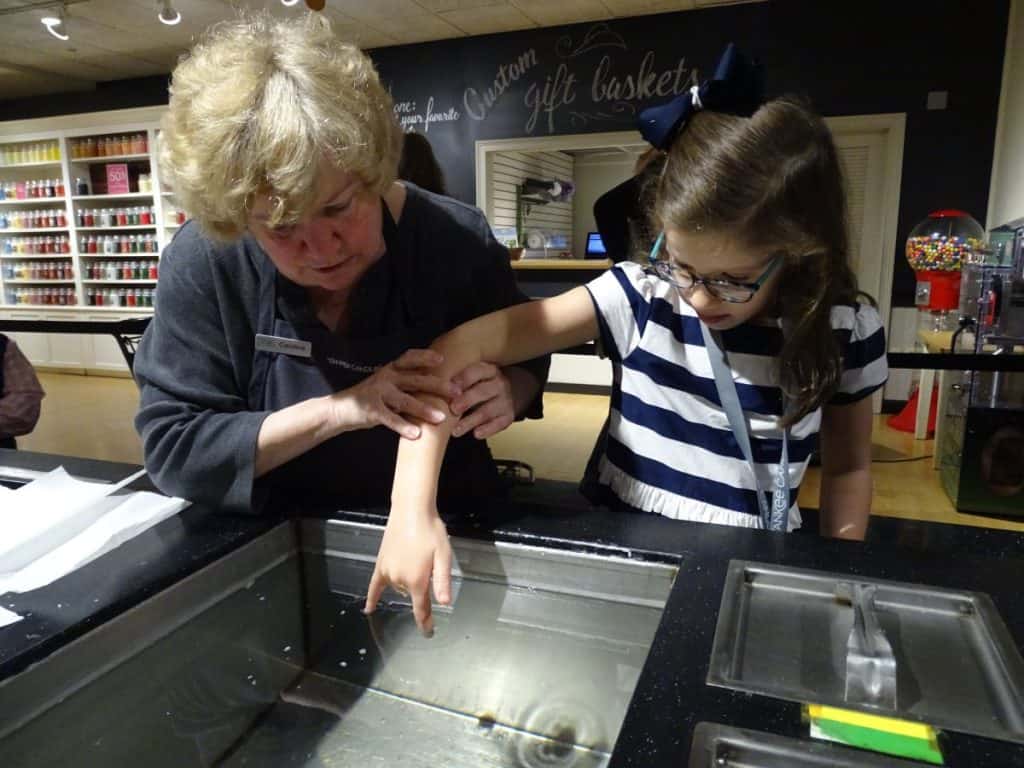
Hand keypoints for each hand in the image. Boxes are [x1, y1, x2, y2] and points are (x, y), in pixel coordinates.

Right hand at [331, 349, 458, 438]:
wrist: (340, 409)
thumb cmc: (372, 398)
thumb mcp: (389, 385)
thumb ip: (407, 384)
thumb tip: (437, 385)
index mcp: (391, 369)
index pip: (410, 358)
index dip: (426, 357)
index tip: (443, 360)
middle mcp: (386, 378)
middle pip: (416, 379)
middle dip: (438, 386)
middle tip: (456, 392)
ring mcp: (378, 393)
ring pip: (406, 400)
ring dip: (424, 409)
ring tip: (441, 418)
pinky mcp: (371, 410)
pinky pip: (390, 419)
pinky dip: (404, 427)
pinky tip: (416, 434)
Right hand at [364, 506, 451, 635]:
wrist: (412, 510)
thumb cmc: (431, 532)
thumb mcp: (444, 556)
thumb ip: (443, 582)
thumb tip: (444, 603)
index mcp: (416, 580)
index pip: (421, 609)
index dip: (425, 623)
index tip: (428, 633)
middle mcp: (399, 579)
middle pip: (412, 596)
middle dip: (422, 590)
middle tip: (432, 567)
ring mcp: (388, 571)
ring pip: (399, 588)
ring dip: (409, 584)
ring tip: (419, 561)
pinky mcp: (380, 563)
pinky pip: (374, 585)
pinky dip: (372, 597)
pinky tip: (369, 609)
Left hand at [449, 362, 515, 439]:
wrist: (505, 395)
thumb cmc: (479, 386)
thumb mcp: (473, 377)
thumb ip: (457, 381)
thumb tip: (430, 385)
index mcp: (488, 370)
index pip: (476, 372)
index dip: (462, 379)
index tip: (448, 387)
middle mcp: (499, 384)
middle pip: (483, 391)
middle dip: (466, 401)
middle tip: (452, 409)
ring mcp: (505, 401)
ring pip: (488, 411)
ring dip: (470, 421)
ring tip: (455, 431)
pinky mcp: (508, 417)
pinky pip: (498, 424)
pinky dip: (487, 430)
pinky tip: (476, 434)